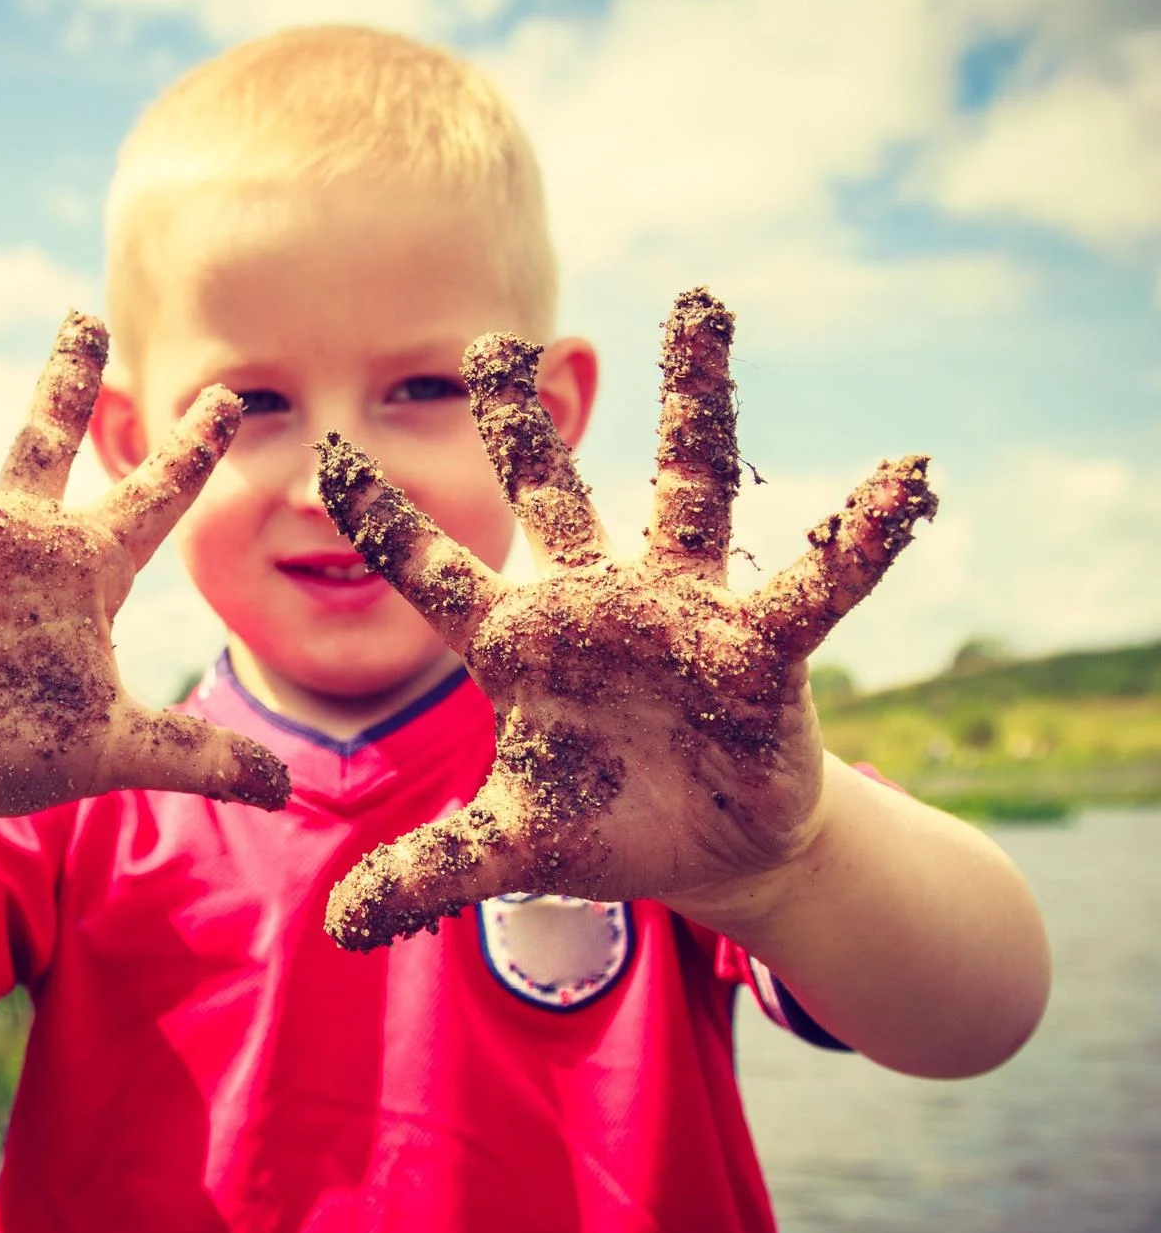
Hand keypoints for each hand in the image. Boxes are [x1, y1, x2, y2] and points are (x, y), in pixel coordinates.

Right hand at [0, 288, 288, 823]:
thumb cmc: (17, 755)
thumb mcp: (119, 749)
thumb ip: (201, 755)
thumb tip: (292, 787)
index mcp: (81, 569)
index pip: (151, 495)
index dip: (190, 451)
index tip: (234, 400)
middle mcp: (10, 536)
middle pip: (44, 436)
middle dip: (64, 375)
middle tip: (83, 314)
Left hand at [314, 287, 935, 949]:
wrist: (708, 847)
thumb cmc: (602, 825)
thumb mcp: (513, 846)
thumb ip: (433, 872)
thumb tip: (341, 928)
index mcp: (519, 645)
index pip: (436, 572)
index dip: (385, 519)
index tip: (326, 450)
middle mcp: (595, 605)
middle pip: (551, 495)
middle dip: (523, 422)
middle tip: (495, 339)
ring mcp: (680, 611)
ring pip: (688, 486)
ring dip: (696, 399)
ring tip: (698, 304)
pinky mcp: (760, 644)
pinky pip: (816, 581)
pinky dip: (860, 537)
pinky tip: (906, 479)